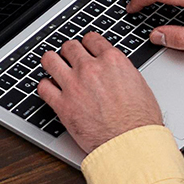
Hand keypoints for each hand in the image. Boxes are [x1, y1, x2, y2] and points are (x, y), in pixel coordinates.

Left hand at [35, 33, 164, 154]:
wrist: (130, 144)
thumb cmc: (140, 122)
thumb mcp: (139, 85)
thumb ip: (122, 72)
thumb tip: (114, 70)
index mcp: (112, 61)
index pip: (91, 39)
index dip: (87, 44)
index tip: (86, 48)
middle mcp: (90, 69)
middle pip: (69, 47)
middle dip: (70, 52)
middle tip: (71, 60)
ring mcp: (74, 85)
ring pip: (50, 60)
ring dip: (52, 63)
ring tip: (54, 68)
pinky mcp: (62, 105)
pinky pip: (43, 87)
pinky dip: (45, 86)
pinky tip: (50, 89)